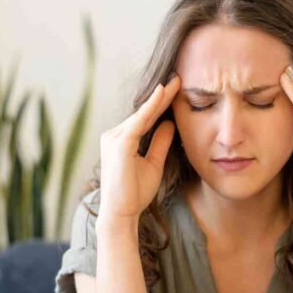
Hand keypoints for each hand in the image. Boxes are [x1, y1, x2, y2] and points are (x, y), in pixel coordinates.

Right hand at [99, 73, 180, 221]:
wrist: (121, 214)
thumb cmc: (134, 193)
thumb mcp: (153, 164)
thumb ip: (160, 143)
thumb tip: (169, 123)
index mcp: (120, 140)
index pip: (145, 118)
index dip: (161, 104)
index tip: (176, 89)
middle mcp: (113, 135)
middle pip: (143, 113)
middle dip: (162, 96)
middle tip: (178, 78)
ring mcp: (114, 138)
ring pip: (142, 114)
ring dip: (160, 98)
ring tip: (175, 83)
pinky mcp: (119, 144)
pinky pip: (139, 121)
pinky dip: (151, 107)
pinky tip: (163, 94)